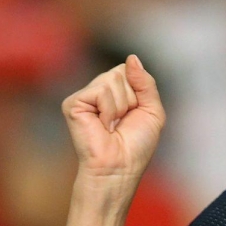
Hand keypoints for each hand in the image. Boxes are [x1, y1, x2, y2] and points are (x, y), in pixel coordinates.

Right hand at [61, 54, 165, 180]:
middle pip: (121, 72)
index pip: (130, 70)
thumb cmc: (135, 146)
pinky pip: (101, 91)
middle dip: (131, 99)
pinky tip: (102, 126)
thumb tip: (131, 57)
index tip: (135, 114)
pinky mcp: (73, 103)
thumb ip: (145, 82)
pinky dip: (109, 110)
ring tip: (112, 126)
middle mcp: (98, 91)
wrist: (119, 168)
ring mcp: (84, 96)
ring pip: (112, 79)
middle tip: (122, 122)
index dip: (139, 91)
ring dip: (120, 107)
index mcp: (115, 92)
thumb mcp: (152, 110)